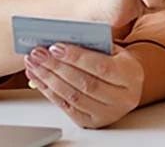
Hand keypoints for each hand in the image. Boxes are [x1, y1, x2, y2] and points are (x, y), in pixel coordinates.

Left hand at [24, 44, 143, 128]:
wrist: (124, 85)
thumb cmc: (114, 61)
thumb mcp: (111, 49)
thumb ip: (92, 45)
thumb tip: (60, 42)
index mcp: (131, 75)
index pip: (102, 67)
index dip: (77, 57)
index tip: (55, 47)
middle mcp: (123, 98)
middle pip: (85, 84)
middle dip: (57, 67)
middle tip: (37, 54)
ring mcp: (107, 113)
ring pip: (73, 97)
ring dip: (49, 79)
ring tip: (33, 63)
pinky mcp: (92, 122)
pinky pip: (66, 107)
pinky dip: (48, 91)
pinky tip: (37, 77)